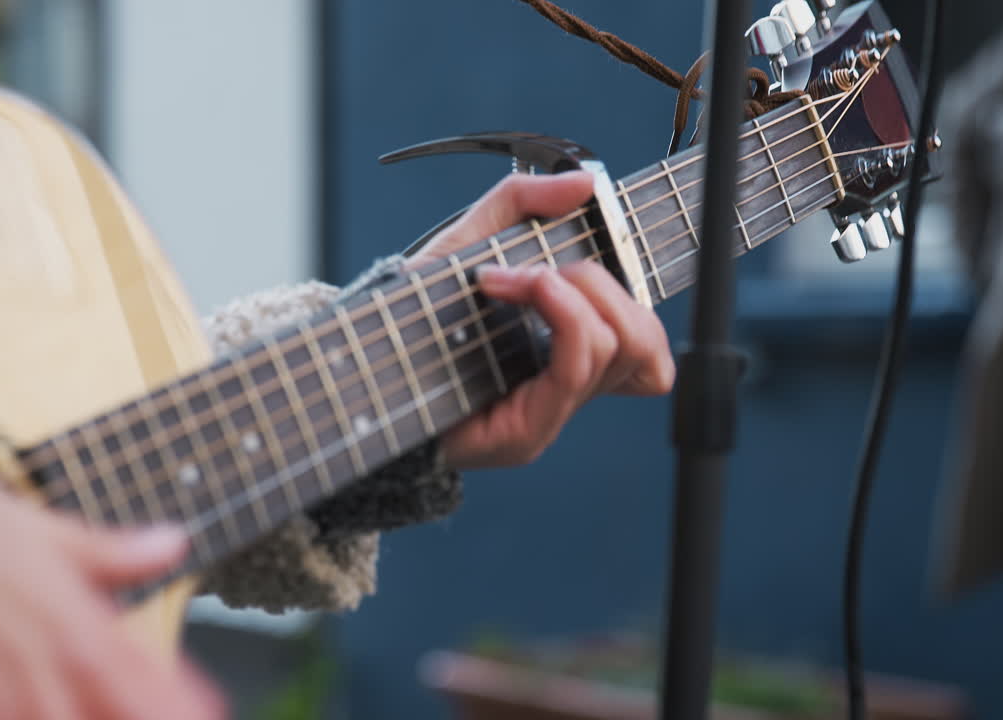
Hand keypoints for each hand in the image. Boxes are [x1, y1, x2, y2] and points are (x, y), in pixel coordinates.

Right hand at [0, 445, 226, 719]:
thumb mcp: (57, 538)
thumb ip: (121, 554)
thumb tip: (173, 542)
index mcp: (91, 639)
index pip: (163, 700)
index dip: (188, 711)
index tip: (207, 713)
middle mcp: (56, 680)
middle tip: (138, 710)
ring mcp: (5, 707)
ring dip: (79, 719)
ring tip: (71, 707)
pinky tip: (19, 713)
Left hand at [412, 171, 675, 468]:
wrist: (353, 369)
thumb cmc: (411, 315)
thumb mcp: (467, 242)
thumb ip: (521, 204)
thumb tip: (584, 184)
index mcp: (566, 359)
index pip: (649, 350)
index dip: (631, 298)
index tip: (568, 258)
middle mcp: (567, 394)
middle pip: (643, 341)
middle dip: (597, 282)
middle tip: (532, 270)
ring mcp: (551, 417)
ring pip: (618, 347)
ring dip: (570, 291)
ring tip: (507, 279)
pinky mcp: (526, 433)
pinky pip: (575, 367)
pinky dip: (555, 310)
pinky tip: (508, 287)